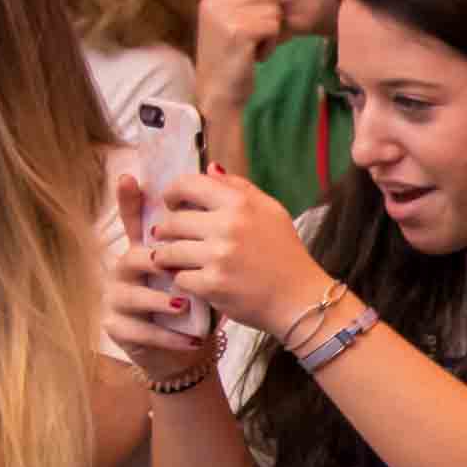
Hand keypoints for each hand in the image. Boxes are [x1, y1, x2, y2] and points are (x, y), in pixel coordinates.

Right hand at [104, 172, 218, 376]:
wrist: (191, 339)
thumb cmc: (200, 295)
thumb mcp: (210, 259)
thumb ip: (210, 220)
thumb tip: (215, 168)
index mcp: (146, 247)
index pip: (134, 220)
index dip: (128, 200)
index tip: (130, 178)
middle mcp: (125, 269)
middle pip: (132, 256)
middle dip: (156, 262)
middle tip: (176, 267)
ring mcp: (117, 298)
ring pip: (132, 295)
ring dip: (160, 302)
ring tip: (185, 306)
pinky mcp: (119, 329)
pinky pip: (140, 332)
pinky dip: (168, 336)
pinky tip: (193, 339)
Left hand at [136, 165, 325, 335]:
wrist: (301, 299)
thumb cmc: (285, 253)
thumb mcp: (271, 212)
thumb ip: (240, 188)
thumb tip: (210, 168)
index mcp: (240, 204)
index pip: (187, 185)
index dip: (172, 193)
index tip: (172, 204)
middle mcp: (228, 226)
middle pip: (172, 222)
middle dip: (166, 231)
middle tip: (174, 238)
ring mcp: (218, 257)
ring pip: (168, 252)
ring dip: (168, 257)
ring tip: (178, 260)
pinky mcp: (212, 285)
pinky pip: (178, 278)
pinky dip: (184, 280)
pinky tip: (196, 279)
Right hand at [195, 0, 283, 113]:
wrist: (217, 92)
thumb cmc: (229, 60)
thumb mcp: (228, 24)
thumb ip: (243, 2)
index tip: (263, 5)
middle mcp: (215, 2)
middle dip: (270, 14)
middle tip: (255, 36)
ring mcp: (226, 15)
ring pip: (273, 8)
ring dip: (272, 30)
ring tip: (254, 46)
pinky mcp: (240, 31)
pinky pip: (274, 26)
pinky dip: (272, 43)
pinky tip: (257, 55)